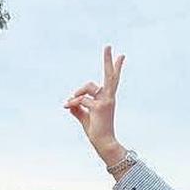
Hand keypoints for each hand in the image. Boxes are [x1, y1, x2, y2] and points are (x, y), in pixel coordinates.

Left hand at [64, 46, 126, 164]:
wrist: (103, 143)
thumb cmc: (96, 132)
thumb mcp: (84, 118)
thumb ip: (77, 109)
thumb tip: (68, 103)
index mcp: (107, 98)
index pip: (111, 80)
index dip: (115, 68)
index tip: (121, 56)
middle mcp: (108, 98)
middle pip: (110, 75)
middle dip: (108, 60)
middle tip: (108, 46)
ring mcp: (105, 101)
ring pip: (89, 86)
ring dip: (77, 93)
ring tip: (70, 102)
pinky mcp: (99, 107)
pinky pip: (81, 100)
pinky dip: (72, 103)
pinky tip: (68, 107)